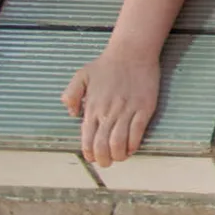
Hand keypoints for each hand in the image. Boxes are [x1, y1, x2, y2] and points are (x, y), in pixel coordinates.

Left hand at [62, 42, 161, 167]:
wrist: (133, 52)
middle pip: (102, 145)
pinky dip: (134, 145)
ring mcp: (127, 110)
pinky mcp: (144, 108)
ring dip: (118, 155)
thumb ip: (71, 95)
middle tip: (106, 162)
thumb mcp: (81, 76)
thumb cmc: (107, 64)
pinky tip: (132, 148)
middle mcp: (108, 112)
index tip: (93, 158)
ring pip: (119, 142)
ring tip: (119, 157)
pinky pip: (137, 132)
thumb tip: (72, 114)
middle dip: (103, 160)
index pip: (87, 139)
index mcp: (92, 107)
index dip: (89, 153)